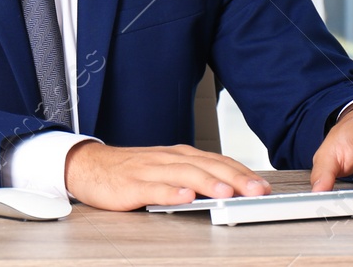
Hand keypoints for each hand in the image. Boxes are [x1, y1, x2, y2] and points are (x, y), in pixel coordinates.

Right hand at [64, 142, 271, 210]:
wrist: (90, 166)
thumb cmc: (131, 170)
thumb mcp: (167, 169)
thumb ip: (193, 176)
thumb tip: (229, 188)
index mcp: (179, 155)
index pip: (217, 161)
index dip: (241, 173)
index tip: (263, 186)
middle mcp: (168, 159)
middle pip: (206, 166)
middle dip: (234, 178)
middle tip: (256, 191)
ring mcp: (150, 171)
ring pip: (183, 175)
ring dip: (207, 183)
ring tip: (226, 193)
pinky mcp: (131, 186)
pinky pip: (153, 189)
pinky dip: (170, 193)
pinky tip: (184, 197)